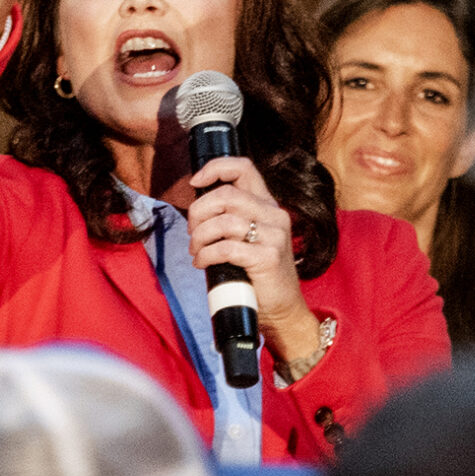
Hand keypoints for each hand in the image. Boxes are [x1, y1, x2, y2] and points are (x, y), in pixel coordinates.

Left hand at [187, 155, 316, 359]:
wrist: (282, 308)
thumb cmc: (257, 273)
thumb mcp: (248, 238)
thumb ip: (230, 218)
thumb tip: (196, 210)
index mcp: (268, 205)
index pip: (244, 168)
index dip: (215, 168)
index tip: (195, 182)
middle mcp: (274, 215)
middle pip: (226, 195)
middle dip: (198, 212)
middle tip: (191, 232)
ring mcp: (274, 236)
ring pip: (224, 221)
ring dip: (200, 237)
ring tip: (196, 251)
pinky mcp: (267, 258)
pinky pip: (226, 248)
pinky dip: (206, 255)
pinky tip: (202, 263)